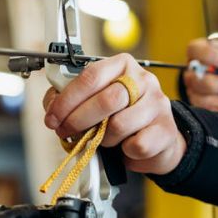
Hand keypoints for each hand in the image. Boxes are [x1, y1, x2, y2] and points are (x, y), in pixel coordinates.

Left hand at [42, 54, 185, 174]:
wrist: (157, 138)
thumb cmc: (121, 116)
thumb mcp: (96, 101)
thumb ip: (71, 100)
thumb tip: (52, 109)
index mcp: (122, 65)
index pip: (91, 77)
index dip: (67, 100)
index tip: (53, 117)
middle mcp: (143, 80)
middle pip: (106, 100)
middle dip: (79, 120)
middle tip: (67, 132)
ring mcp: (158, 104)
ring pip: (119, 126)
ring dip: (104, 139)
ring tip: (105, 139)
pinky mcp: (166, 130)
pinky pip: (136, 145)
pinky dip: (124, 152)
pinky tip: (125, 147)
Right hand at [183, 37, 217, 110]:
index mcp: (201, 51)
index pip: (193, 49)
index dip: (207, 56)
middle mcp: (193, 71)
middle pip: (192, 78)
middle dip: (211, 84)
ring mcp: (194, 88)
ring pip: (196, 97)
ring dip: (213, 102)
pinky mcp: (200, 104)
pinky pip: (205, 112)